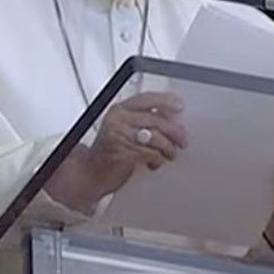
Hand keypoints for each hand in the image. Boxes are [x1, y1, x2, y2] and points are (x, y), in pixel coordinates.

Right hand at [51, 92, 187, 209]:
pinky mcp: (124, 153)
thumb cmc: (110, 153)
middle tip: (182, 141)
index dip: (166, 101)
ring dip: (168, 149)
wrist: (91, 174)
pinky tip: (153, 163)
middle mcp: (118, 119)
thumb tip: (172, 119)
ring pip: (157, 138)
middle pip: (157, 120)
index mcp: (119, 110)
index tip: (179, 107)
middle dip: (175, 132)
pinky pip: (152, 153)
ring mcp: (119, 135)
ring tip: (169, 155)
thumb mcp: (124, 129)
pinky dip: (158, 160)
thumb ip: (143, 120)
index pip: (147, 99)